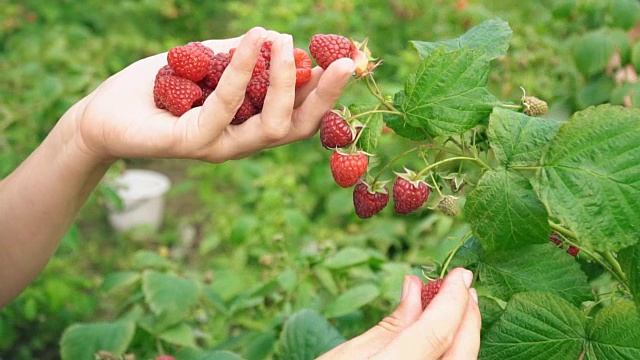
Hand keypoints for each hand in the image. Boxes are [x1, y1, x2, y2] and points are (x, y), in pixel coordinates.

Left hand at [64, 27, 354, 163]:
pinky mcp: (193, 143)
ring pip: (272, 125)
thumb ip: (236, 58)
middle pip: (298, 128)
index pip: (299, 116)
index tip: (347, 60)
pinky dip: (243, 70)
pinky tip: (252, 40)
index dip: (326, 92)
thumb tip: (272, 37)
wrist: (102, 115)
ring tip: (286, 41)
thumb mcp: (203, 65)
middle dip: (326, 96)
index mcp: (248, 126)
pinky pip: (227, 105)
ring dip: (286, 81)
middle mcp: (240, 142)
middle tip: (346, 61)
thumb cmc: (154, 91)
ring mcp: (219, 147)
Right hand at [318, 268, 480, 359]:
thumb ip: (391, 324)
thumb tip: (415, 286)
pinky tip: (444, 336)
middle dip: (468, 315)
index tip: (461, 274)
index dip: (454, 299)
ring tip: (456, 307)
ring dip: (464, 334)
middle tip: (464, 287)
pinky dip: (452, 351)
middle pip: (462, 352)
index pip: (438, 331)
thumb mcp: (348, 356)